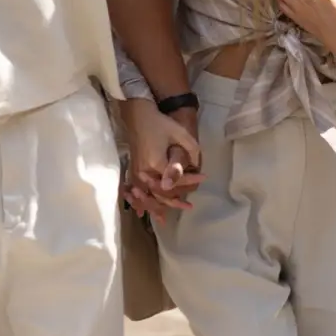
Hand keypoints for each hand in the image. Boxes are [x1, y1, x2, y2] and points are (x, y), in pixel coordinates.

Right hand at [120, 99, 201, 222]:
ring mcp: (136, 172)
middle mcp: (145, 171)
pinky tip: (142, 213)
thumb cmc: (160, 123)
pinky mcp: (132, 171)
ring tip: (165, 219)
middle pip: (160, 193)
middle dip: (175, 201)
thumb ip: (189, 151)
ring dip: (156, 208)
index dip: (190, 181)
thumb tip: (195, 168)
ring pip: (146, 197)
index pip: (175, 180)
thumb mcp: (179, 133)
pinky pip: (136, 192)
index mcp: (156, 162)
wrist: (137, 116)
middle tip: (189, 206)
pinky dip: (140, 203)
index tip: (203, 177)